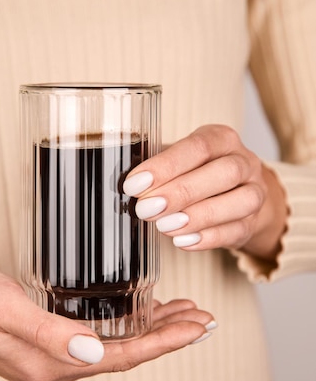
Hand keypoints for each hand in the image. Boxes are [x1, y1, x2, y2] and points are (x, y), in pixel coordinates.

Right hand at [0, 259, 214, 380]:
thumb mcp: (0, 304)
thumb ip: (46, 329)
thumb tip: (93, 350)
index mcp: (47, 362)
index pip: (120, 356)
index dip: (164, 342)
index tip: (198, 328)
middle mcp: (52, 368)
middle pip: (124, 355)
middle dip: (167, 337)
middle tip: (203, 320)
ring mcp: (48, 361)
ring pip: (113, 349)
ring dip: (149, 332)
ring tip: (183, 315)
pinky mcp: (43, 348)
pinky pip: (96, 342)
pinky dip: (124, 329)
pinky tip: (137, 315)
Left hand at [124, 124, 287, 261]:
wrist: (237, 193)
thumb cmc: (199, 171)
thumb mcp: (181, 159)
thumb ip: (158, 166)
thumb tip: (126, 181)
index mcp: (221, 139)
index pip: (198, 147)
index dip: (166, 166)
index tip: (135, 184)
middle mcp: (244, 162)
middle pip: (223, 173)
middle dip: (182, 192)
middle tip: (146, 208)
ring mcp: (255, 193)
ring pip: (239, 202)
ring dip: (198, 216)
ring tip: (164, 226)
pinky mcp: (252, 223)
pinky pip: (237, 231)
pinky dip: (209, 238)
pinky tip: (183, 240)